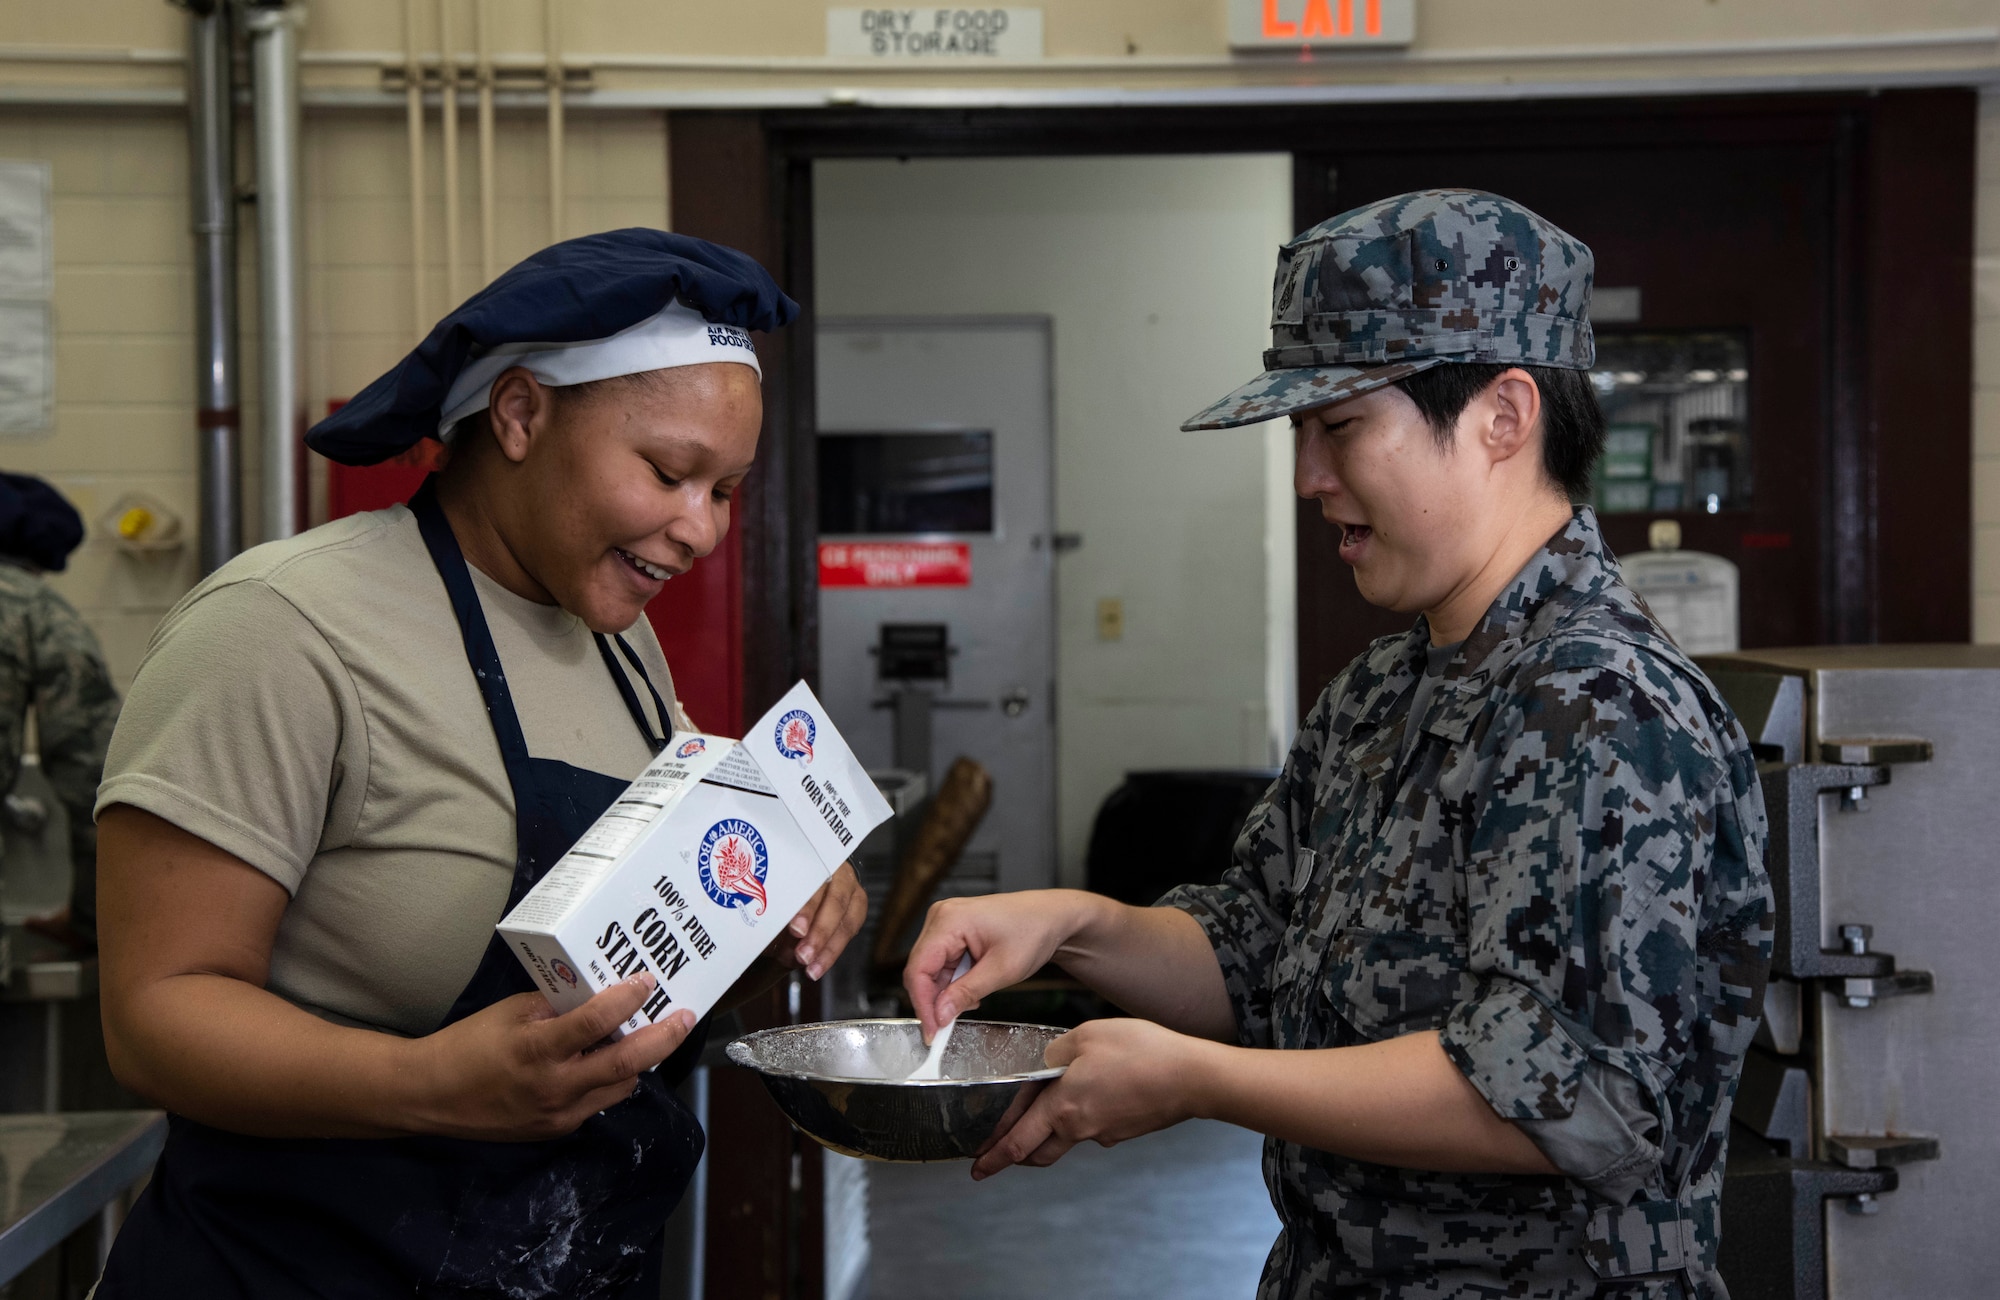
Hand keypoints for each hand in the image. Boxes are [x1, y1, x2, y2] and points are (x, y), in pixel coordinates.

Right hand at [416, 972, 696, 1141]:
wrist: (430, 1097)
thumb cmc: (468, 1045)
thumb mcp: (512, 1013)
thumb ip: (557, 1007)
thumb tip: (597, 998)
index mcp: (539, 1051)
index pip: (597, 1023)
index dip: (627, 1000)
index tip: (648, 980)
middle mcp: (555, 1088)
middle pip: (626, 1065)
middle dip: (663, 1039)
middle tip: (685, 1017)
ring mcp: (558, 1115)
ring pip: (619, 1086)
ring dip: (640, 1061)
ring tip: (653, 1033)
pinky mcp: (556, 1130)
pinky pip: (597, 1101)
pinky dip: (611, 1079)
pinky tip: (611, 1059)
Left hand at [769, 862, 866, 980]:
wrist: (803, 885)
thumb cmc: (783, 888)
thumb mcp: (774, 894)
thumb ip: (772, 910)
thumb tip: (761, 934)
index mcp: (815, 859)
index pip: (814, 881)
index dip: (806, 907)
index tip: (795, 929)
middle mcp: (838, 871)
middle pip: (835, 900)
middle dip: (819, 931)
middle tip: (802, 955)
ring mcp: (851, 889)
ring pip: (846, 920)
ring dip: (828, 948)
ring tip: (810, 969)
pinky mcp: (857, 907)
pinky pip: (849, 932)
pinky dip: (832, 952)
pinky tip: (818, 967)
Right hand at [903, 891, 1097, 1041]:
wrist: (1052, 917)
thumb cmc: (1034, 931)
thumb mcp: (1002, 970)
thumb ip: (966, 993)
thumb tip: (939, 1014)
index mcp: (949, 920)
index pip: (919, 969)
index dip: (922, 1004)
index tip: (932, 1031)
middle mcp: (941, 916)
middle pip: (920, 969)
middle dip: (934, 1000)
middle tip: (946, 1027)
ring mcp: (945, 922)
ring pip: (930, 969)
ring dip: (946, 991)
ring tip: (973, 999)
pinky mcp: (951, 931)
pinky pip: (941, 963)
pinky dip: (953, 981)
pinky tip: (972, 987)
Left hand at [971, 1018, 1212, 1179]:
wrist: (1192, 1078)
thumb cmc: (1143, 1053)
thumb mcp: (1087, 1037)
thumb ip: (1055, 1052)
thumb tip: (1044, 1065)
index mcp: (1063, 1107)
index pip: (1017, 1141)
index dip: (993, 1156)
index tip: (977, 1167)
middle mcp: (1080, 1128)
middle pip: (1036, 1152)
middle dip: (1011, 1156)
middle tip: (992, 1159)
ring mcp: (1104, 1132)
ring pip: (1063, 1141)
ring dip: (1044, 1138)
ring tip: (1035, 1121)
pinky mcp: (1124, 1129)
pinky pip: (1091, 1128)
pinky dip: (1078, 1119)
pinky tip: (1086, 1095)